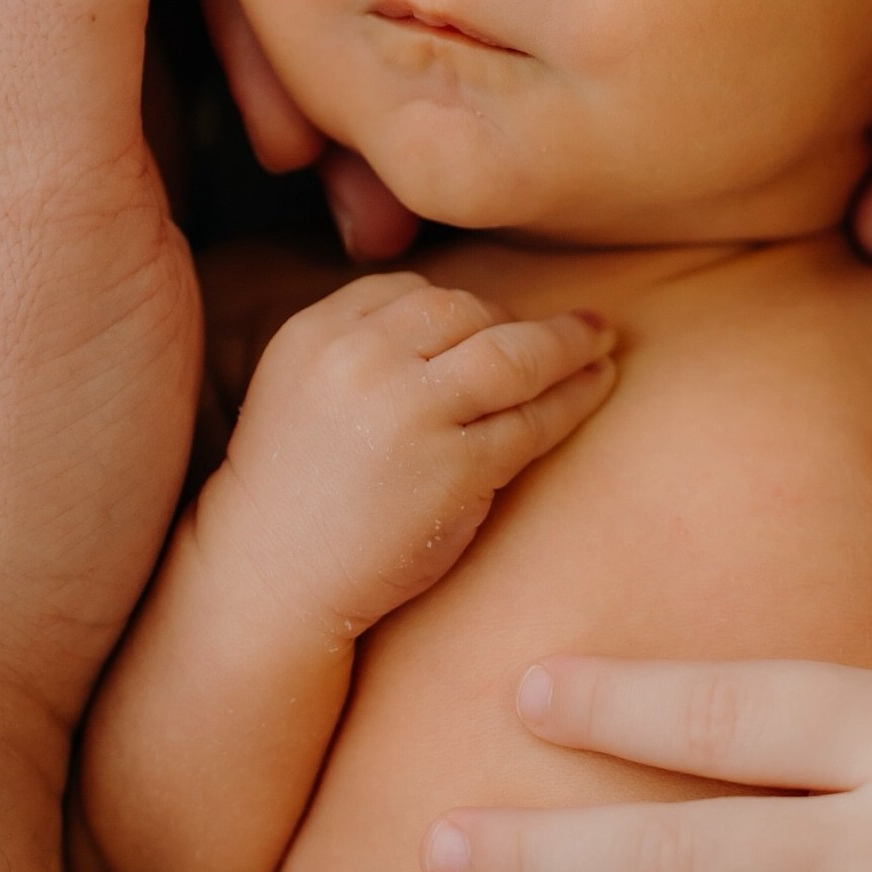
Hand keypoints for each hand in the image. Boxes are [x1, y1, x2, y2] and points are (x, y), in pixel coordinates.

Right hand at [205, 274, 616, 631]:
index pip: (410, 291)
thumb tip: (469, 316)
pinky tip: (598, 385)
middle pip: (465, 311)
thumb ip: (367, 347)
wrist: (268, 580)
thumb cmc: (296, 490)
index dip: (462, 307)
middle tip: (563, 330)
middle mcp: (361, 360)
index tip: (495, 321)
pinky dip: (573, 399)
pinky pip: (530, 421)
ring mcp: (410, 413)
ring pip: (511, 356)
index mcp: (317, 333)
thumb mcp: (304, 387)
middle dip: (514, 321)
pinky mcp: (454, 468)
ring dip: (567, 344)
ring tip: (603, 339)